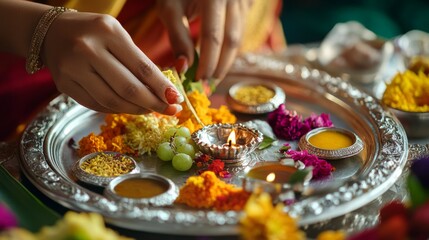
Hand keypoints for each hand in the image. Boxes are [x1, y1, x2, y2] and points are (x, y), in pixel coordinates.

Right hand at [42, 11, 182, 114]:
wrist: (51, 32)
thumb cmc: (94, 33)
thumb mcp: (118, 36)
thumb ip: (138, 61)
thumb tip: (164, 91)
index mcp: (108, 32)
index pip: (142, 67)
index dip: (162, 87)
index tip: (176, 100)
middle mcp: (88, 49)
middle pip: (128, 88)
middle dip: (153, 104)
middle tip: (169, 111)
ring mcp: (73, 68)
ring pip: (112, 101)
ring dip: (136, 110)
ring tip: (150, 110)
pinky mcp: (64, 85)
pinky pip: (97, 105)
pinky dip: (117, 110)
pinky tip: (129, 108)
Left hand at [157, 0, 251, 85]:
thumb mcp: (170, 8)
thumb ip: (177, 37)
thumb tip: (184, 68)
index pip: (213, 37)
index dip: (207, 62)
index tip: (199, 80)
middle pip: (231, 40)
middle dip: (220, 66)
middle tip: (208, 84)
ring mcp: (243, 0)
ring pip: (239, 37)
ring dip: (227, 60)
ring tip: (213, 76)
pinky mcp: (247, 4)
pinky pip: (241, 30)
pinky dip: (230, 48)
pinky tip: (219, 60)